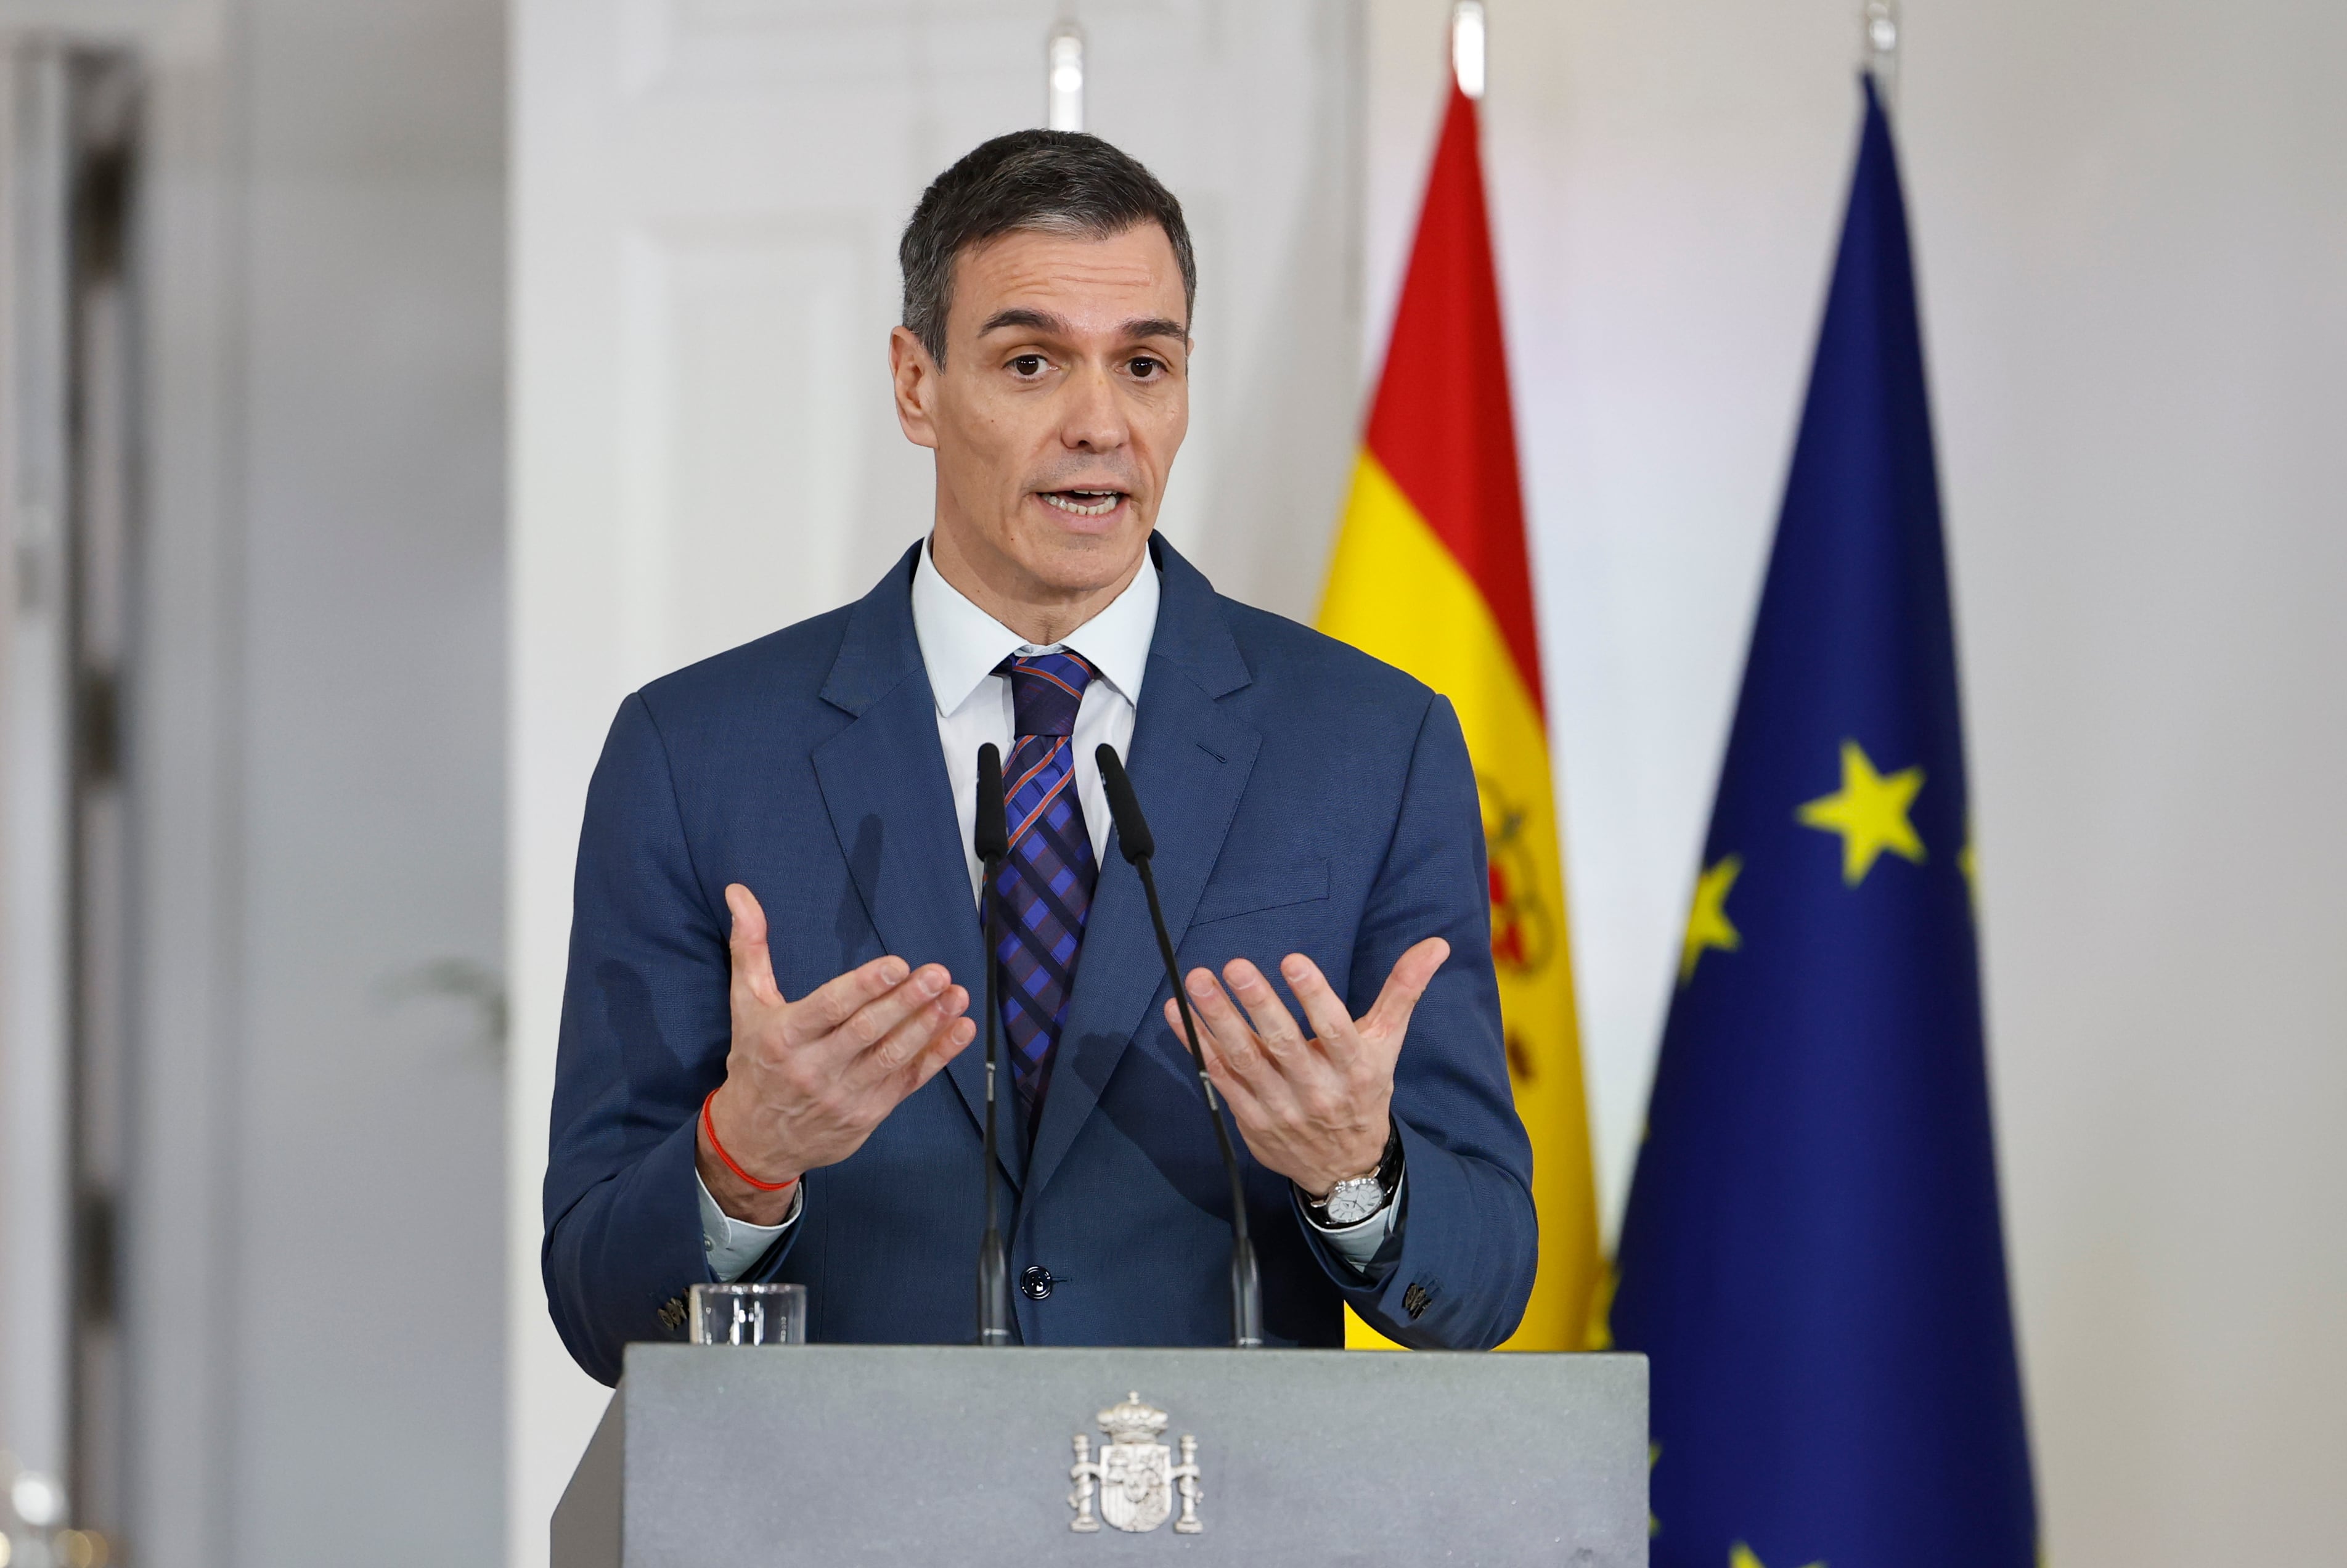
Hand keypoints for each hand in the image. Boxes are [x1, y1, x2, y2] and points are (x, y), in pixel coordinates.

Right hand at [699, 883, 975, 1222]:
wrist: (753, 1141)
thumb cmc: (754, 1062)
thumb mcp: (745, 1005)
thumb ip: (749, 948)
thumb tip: (738, 892)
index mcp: (784, 1037)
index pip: (829, 1008)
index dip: (864, 987)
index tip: (897, 965)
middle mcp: (814, 1069)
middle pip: (866, 1032)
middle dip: (906, 1002)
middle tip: (938, 974)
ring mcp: (843, 1096)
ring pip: (892, 1058)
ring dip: (929, 1026)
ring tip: (957, 996)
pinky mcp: (867, 1115)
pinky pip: (907, 1083)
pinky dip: (937, 1057)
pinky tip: (961, 1030)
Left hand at [1162, 938, 1449, 1197]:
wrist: (1344, 1169)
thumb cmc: (1364, 1091)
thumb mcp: (1386, 1044)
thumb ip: (1404, 991)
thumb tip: (1437, 943)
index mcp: (1355, 1069)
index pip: (1336, 1031)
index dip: (1315, 997)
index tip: (1293, 960)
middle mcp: (1318, 1091)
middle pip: (1285, 1046)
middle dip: (1259, 1004)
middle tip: (1235, 965)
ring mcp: (1281, 1108)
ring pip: (1246, 1062)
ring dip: (1218, 1020)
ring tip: (1198, 981)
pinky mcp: (1251, 1120)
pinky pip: (1220, 1079)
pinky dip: (1196, 1046)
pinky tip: (1178, 1013)